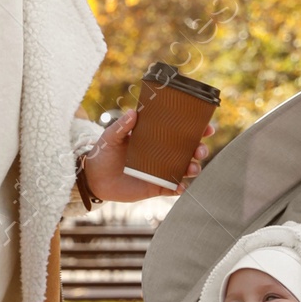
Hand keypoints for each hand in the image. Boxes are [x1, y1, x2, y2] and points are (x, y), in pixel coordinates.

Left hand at [81, 108, 213, 204]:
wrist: (94, 178)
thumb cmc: (103, 153)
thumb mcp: (111, 137)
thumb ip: (122, 126)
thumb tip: (132, 113)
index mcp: (154, 137)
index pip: (179, 131)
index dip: (195, 129)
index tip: (206, 127)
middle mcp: (162, 153)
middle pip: (188, 150)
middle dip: (199, 149)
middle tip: (200, 150)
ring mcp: (161, 170)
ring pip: (184, 169)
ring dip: (193, 168)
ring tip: (192, 168)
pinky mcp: (156, 187)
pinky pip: (172, 188)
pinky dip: (179, 188)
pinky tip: (181, 187)